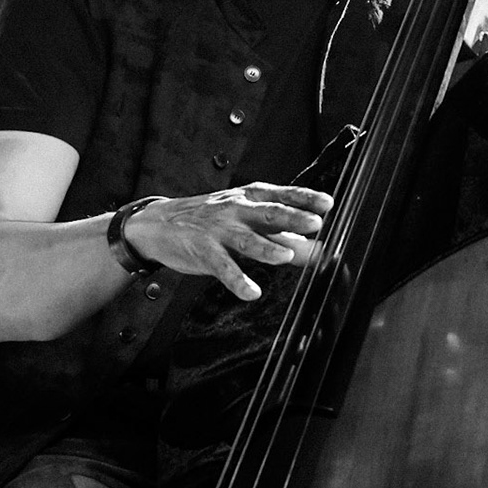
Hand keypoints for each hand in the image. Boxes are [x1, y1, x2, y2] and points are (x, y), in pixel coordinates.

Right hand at [122, 183, 331, 300]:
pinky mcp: (203, 251)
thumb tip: (318, 250)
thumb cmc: (212, 221)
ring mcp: (219, 230)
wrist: (159, 224)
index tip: (328, 204)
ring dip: (267, 247)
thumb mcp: (247, 222)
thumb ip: (282, 236)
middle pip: (268, 213)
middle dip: (293, 217)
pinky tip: (251, 292)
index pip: (282, 195)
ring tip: (286, 255)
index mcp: (250, 198)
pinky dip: (237, 280)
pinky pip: (222, 267)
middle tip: (315, 224)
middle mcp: (236, 210)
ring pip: (246, 239)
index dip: (306, 198)